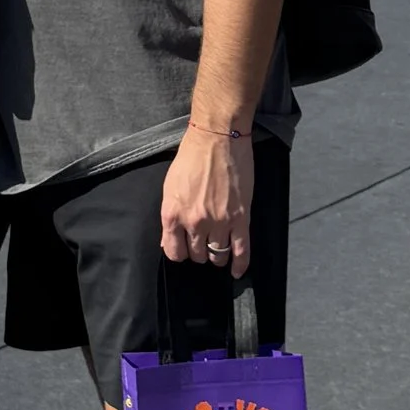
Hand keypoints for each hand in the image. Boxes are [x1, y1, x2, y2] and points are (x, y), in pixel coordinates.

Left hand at [159, 126, 252, 275]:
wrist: (218, 138)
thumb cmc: (191, 157)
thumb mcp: (169, 187)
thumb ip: (170, 217)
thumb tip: (169, 240)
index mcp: (173, 214)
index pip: (174, 252)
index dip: (179, 252)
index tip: (184, 248)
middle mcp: (195, 222)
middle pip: (197, 255)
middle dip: (199, 251)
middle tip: (203, 242)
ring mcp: (219, 222)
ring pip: (217, 255)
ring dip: (217, 255)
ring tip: (218, 248)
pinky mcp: (240, 218)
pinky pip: (241, 251)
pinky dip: (240, 265)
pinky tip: (237, 271)